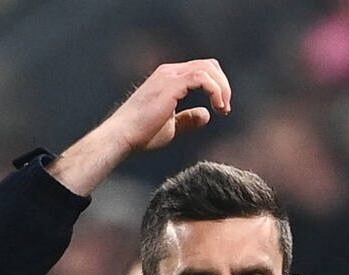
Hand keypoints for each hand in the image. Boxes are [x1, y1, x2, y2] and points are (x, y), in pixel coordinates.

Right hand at [48, 59, 230, 195]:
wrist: (123, 136)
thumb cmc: (141, 135)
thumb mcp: (171, 126)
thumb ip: (188, 119)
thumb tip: (207, 114)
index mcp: (168, 79)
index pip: (201, 71)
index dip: (217, 87)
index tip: (221, 109)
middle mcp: (169, 72)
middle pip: (208, 65)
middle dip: (223, 85)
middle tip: (225, 109)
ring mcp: (169, 76)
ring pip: (208, 69)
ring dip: (222, 88)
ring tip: (223, 109)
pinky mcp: (171, 84)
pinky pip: (202, 78)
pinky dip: (215, 90)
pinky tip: (218, 107)